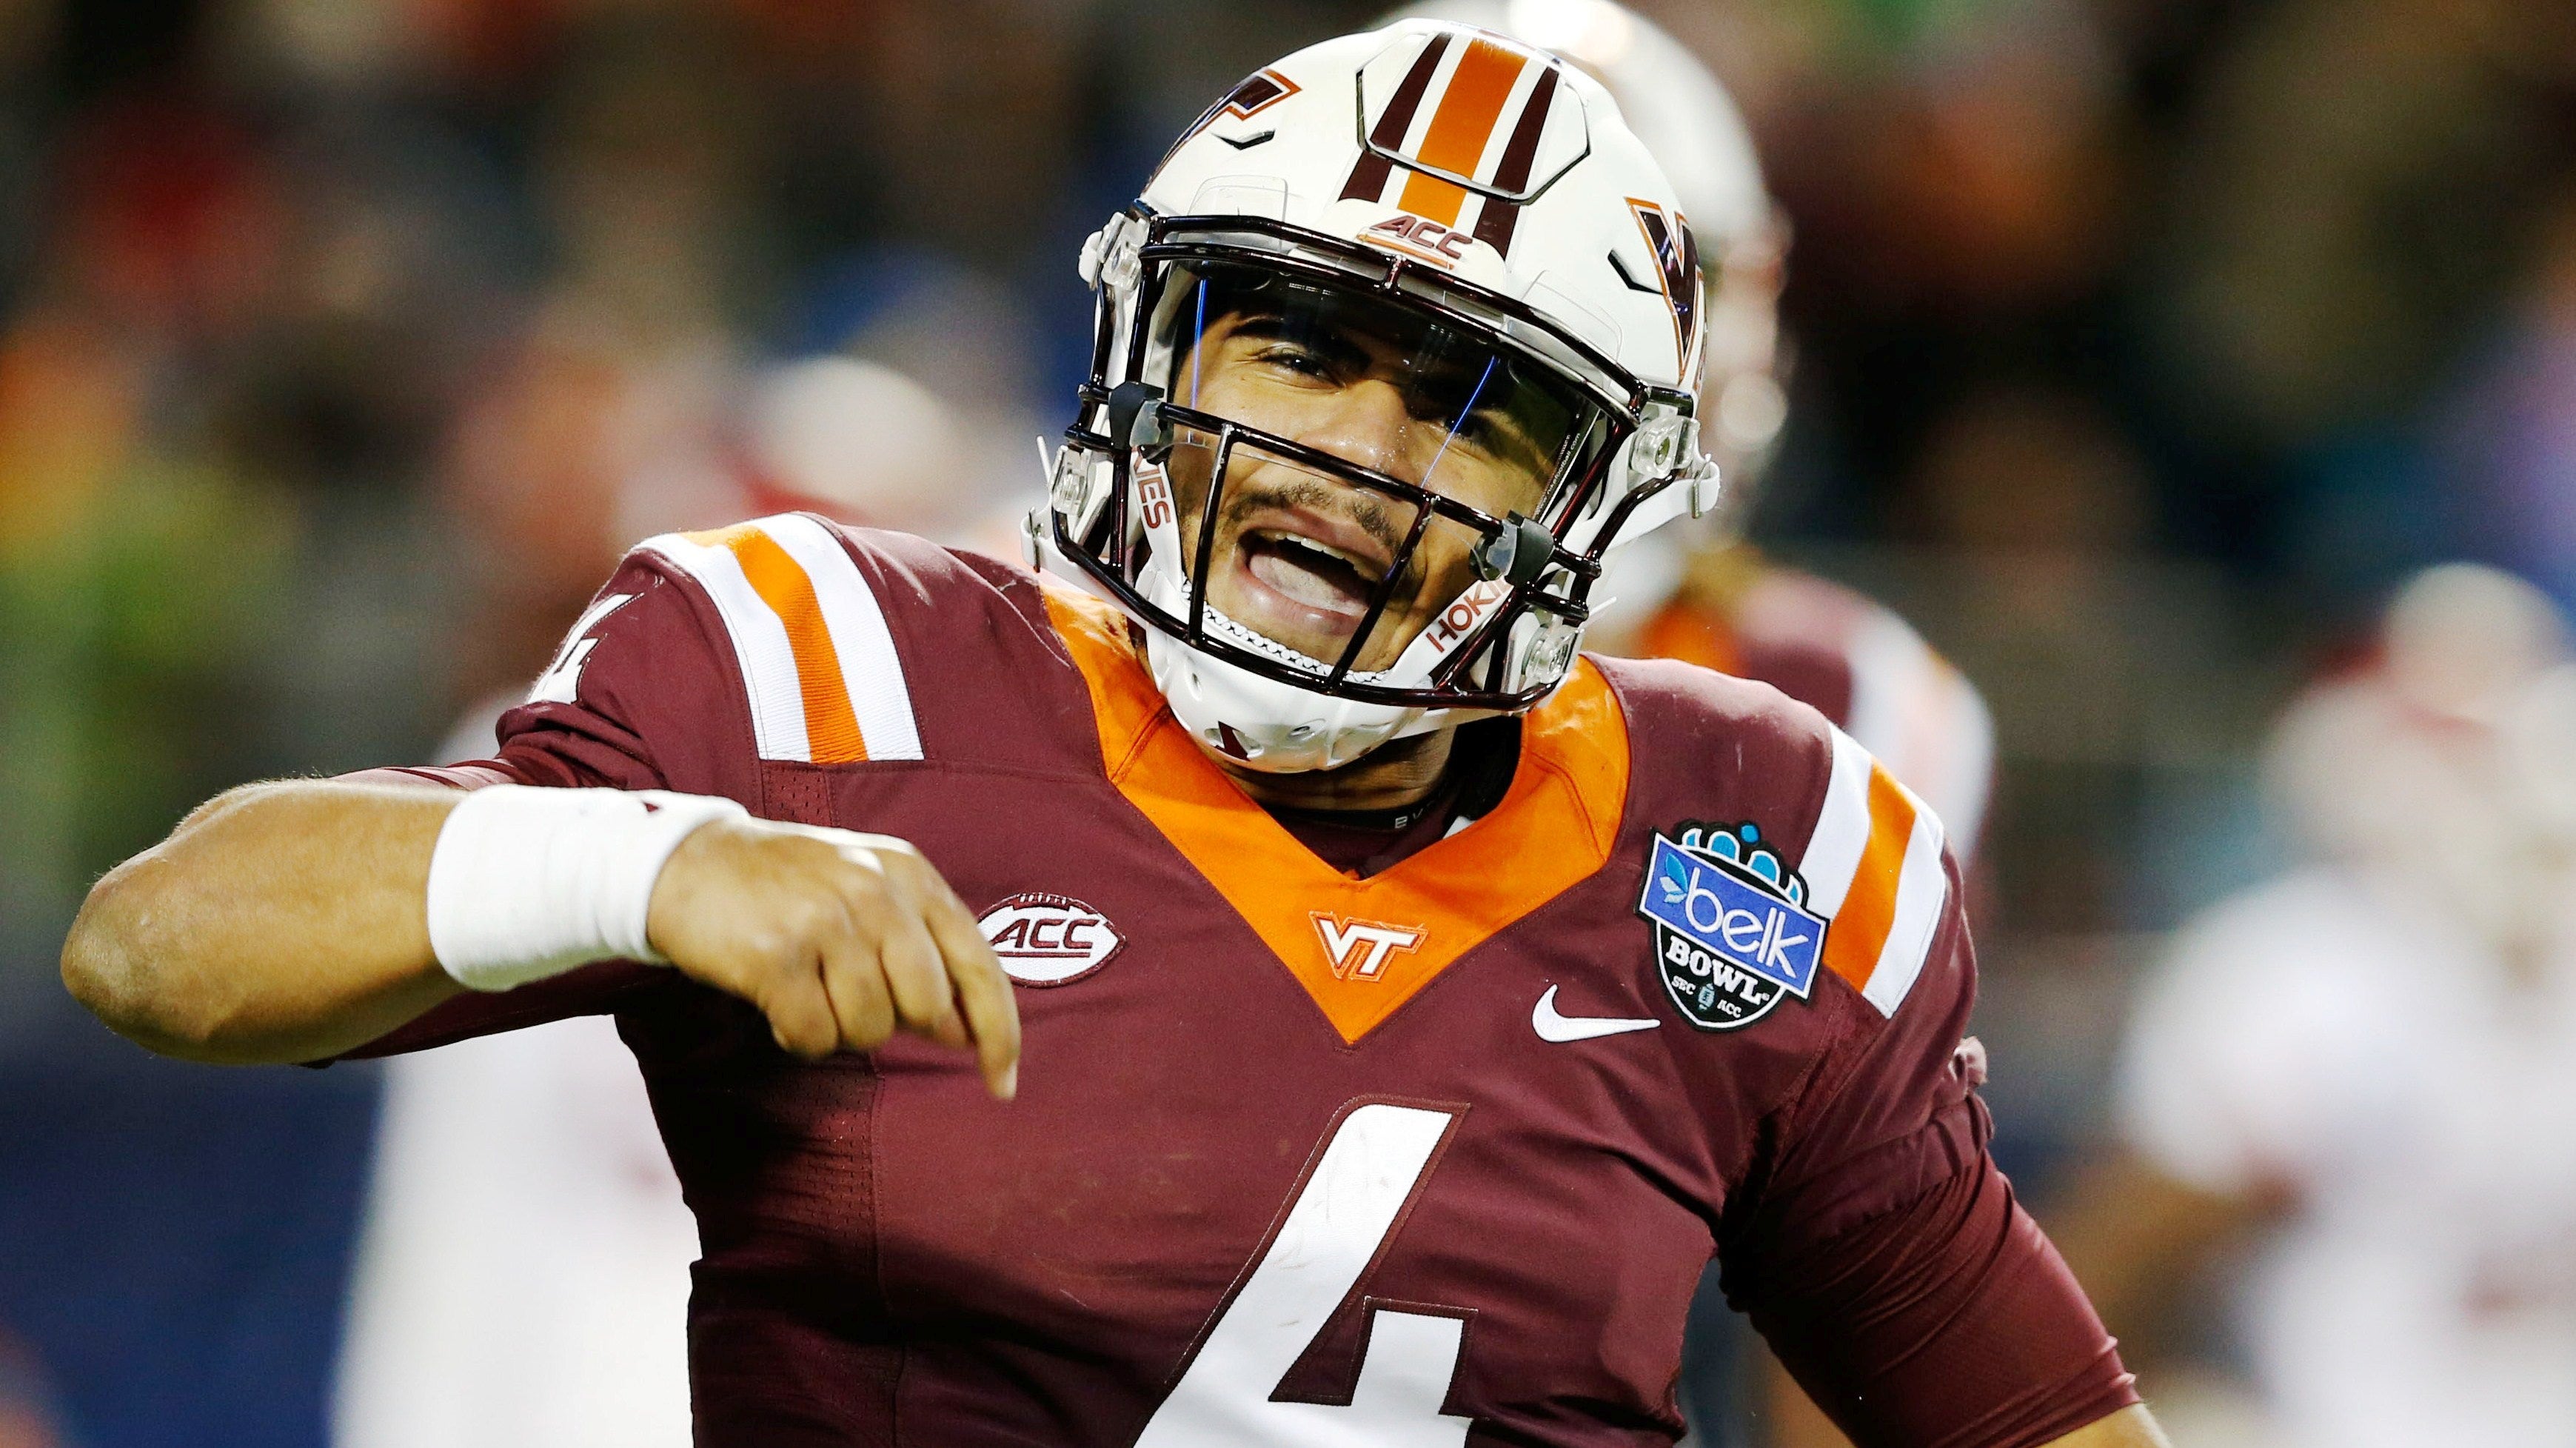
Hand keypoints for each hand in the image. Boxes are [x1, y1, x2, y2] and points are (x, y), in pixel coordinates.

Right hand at [646, 816, 1018, 1096]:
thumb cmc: (787, 888)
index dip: (998, 1032)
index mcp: (910, 876)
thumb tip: (963, 1033)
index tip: (1002, 1084)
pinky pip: (814, 1038)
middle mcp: (876, 892)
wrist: (686, 862)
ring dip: (836, 1028)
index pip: (979, 965)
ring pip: (869, 1029)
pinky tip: (777, 1002)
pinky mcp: (776, 956)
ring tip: (806, 988)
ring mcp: (826, 922)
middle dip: (891, 1022)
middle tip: (844, 995)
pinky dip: (797, 1037)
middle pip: (926, 1007)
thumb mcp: (867, 896)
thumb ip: (922, 955)